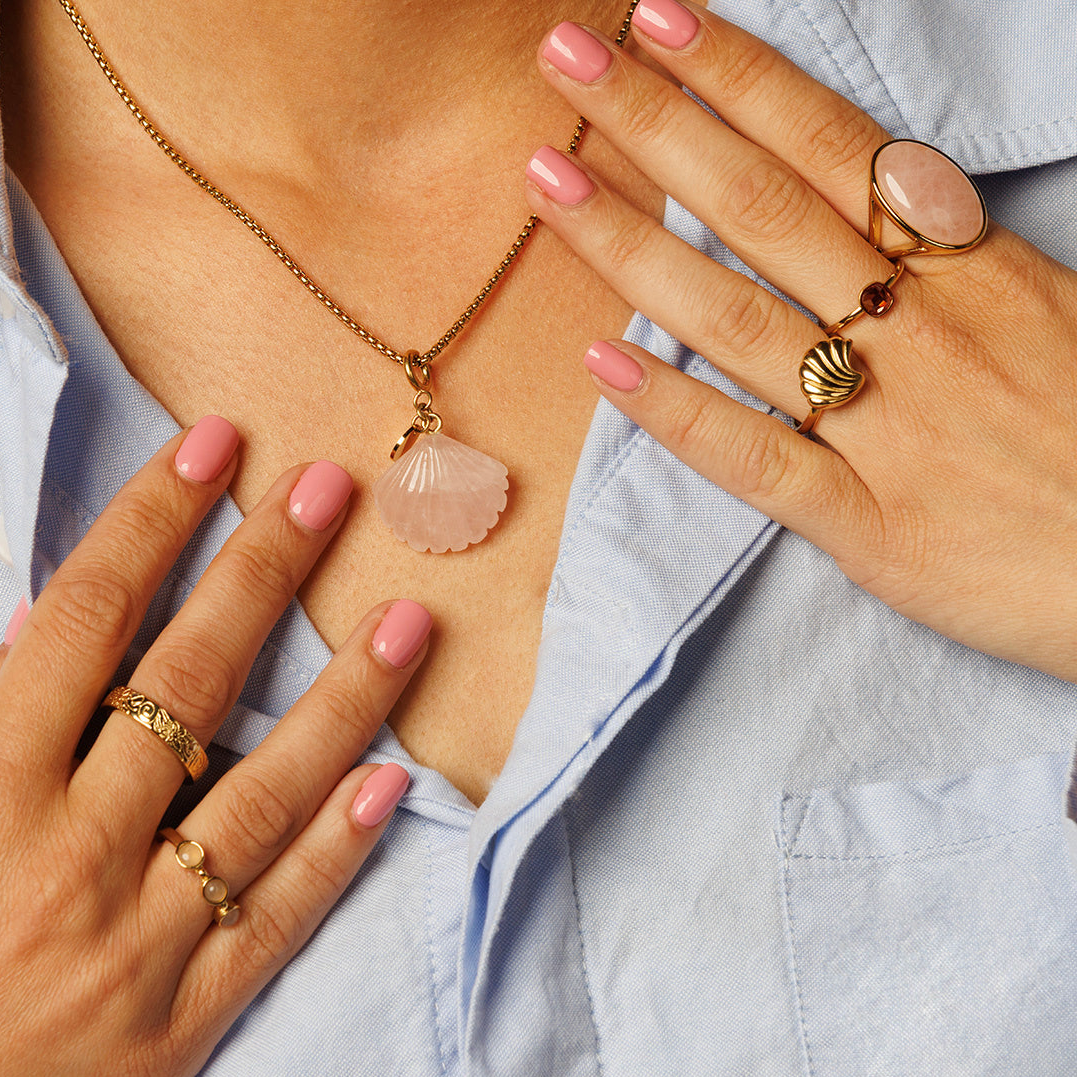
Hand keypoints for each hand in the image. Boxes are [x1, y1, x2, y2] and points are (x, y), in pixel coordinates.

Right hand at [0, 421, 429, 1076]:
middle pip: (189, 681)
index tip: (213, 450)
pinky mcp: (181, 1025)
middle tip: (329, 493)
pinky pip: (278, 917)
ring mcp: (138, 941)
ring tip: (409, 619)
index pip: (87, 617)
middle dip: (263, 573)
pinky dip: (338, 847)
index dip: (155, 519)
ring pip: (265, 791)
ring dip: (344, 696)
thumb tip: (45, 633)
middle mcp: (71, 851)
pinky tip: (392, 781)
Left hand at [529, 3, 1076, 679]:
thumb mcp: (1059, 317)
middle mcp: (922, 335)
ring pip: (741, 320)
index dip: (743, 81)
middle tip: (568, 62)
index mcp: (975, 275)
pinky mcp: (872, 526)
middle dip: (662, 127)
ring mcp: (890, 430)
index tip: (660, 24)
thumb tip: (897, 193)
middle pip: (767, 211)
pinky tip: (603, 367)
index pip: (835, 153)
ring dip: (635, 248)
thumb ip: (967, 259)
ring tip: (550, 185)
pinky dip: (679, 413)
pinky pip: (759, 460)